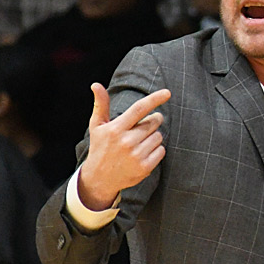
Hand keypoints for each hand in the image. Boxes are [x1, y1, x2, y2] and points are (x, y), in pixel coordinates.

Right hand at [78, 82, 170, 210]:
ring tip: (138, 144)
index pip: (139, 109)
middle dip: (152, 122)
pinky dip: (156, 150)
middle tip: (140, 130)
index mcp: (116, 129)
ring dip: (153, 137)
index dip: (155, 99)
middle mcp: (126, 141)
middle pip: (153, 122)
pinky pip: (161, 150)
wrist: (100, 178)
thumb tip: (96, 84)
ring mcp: (136, 155)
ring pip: (158, 136)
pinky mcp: (145, 167)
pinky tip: (143, 154)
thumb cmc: (100, 147)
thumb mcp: (97, 126)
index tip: (167, 93)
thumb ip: (101, 105)